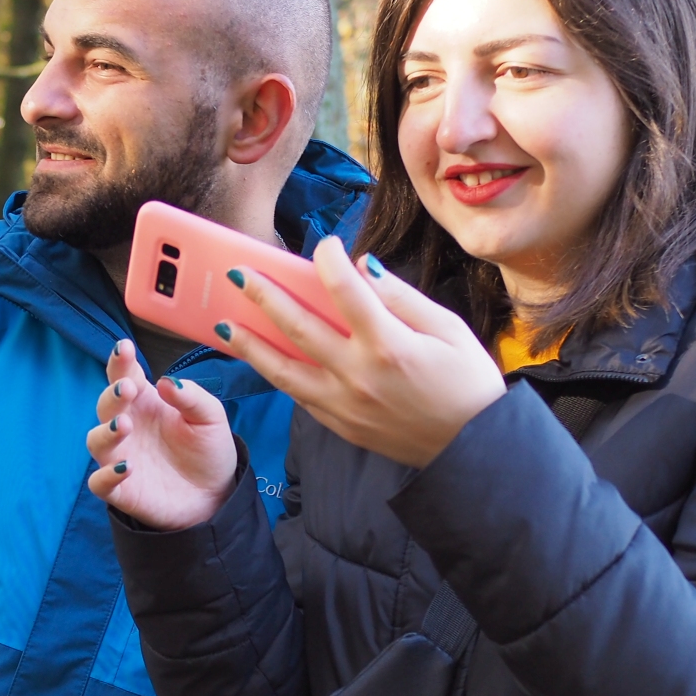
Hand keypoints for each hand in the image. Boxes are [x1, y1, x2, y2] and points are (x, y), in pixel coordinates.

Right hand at [85, 339, 240, 529]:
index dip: (120, 362)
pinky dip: (106, 475)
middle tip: (128, 388)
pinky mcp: (120, 490)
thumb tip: (166, 382)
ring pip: (96, 441)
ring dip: (106, 431)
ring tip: (125, 425)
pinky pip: (100, 482)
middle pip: (106, 405)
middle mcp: (127, 427)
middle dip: (113, 394)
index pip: (125, 376)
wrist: (216, 495)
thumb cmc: (208, 450)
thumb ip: (191, 397)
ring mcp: (120, 457)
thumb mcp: (210, 417)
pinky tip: (126, 467)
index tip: (124, 348)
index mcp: (145, 403)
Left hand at [222, 238, 505, 467]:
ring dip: (250, 345)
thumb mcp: (449, 330)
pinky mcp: (339, 425)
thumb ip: (401, 297)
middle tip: (238, 274)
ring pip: (283, 370)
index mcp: (389, 345)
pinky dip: (277, 375)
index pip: (346, 291)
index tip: (324, 244)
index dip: (329, 260)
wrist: (472, 450)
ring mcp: (344, 404)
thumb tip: (362, 267)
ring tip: (223, 326)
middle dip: (264, 296)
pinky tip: (261, 359)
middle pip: (298, 327)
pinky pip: (299, 396)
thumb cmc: (468, 384)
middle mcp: (358, 375)